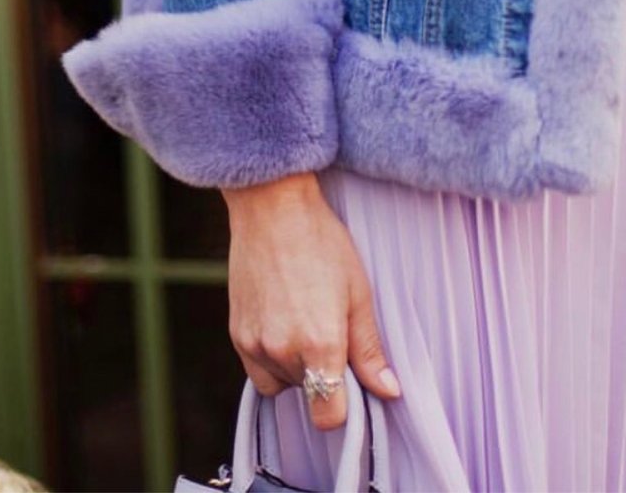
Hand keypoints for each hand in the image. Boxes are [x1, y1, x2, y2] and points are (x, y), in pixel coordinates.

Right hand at [222, 171, 401, 429]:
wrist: (273, 209)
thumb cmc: (322, 243)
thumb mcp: (358, 293)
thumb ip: (369, 350)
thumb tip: (389, 391)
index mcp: (319, 344)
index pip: (329, 416)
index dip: (345, 405)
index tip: (353, 381)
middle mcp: (282, 352)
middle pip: (309, 395)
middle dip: (324, 375)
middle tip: (332, 329)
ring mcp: (254, 345)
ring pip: (282, 384)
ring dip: (298, 368)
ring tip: (307, 319)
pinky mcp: (236, 335)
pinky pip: (258, 370)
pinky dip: (274, 358)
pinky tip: (286, 320)